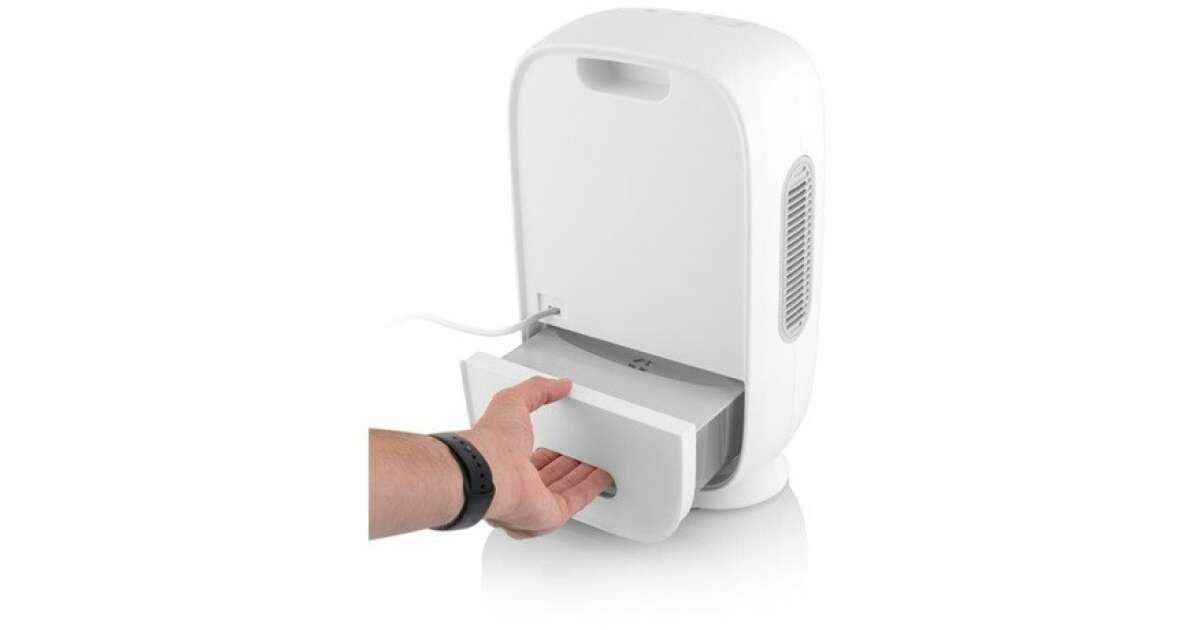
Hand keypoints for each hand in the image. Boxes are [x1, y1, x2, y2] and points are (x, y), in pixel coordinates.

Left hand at [463, 376, 612, 538]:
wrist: (489, 473)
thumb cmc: (491, 444)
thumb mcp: (512, 401)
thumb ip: (537, 390)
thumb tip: (559, 384)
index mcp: (504, 462)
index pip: (532, 459)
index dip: (549, 451)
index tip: (564, 442)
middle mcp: (517, 485)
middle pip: (549, 479)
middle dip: (568, 468)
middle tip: (584, 456)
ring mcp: (532, 503)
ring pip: (563, 492)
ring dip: (582, 479)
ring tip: (598, 468)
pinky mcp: (548, 516)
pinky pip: (575, 502)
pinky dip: (590, 490)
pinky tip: (601, 480)